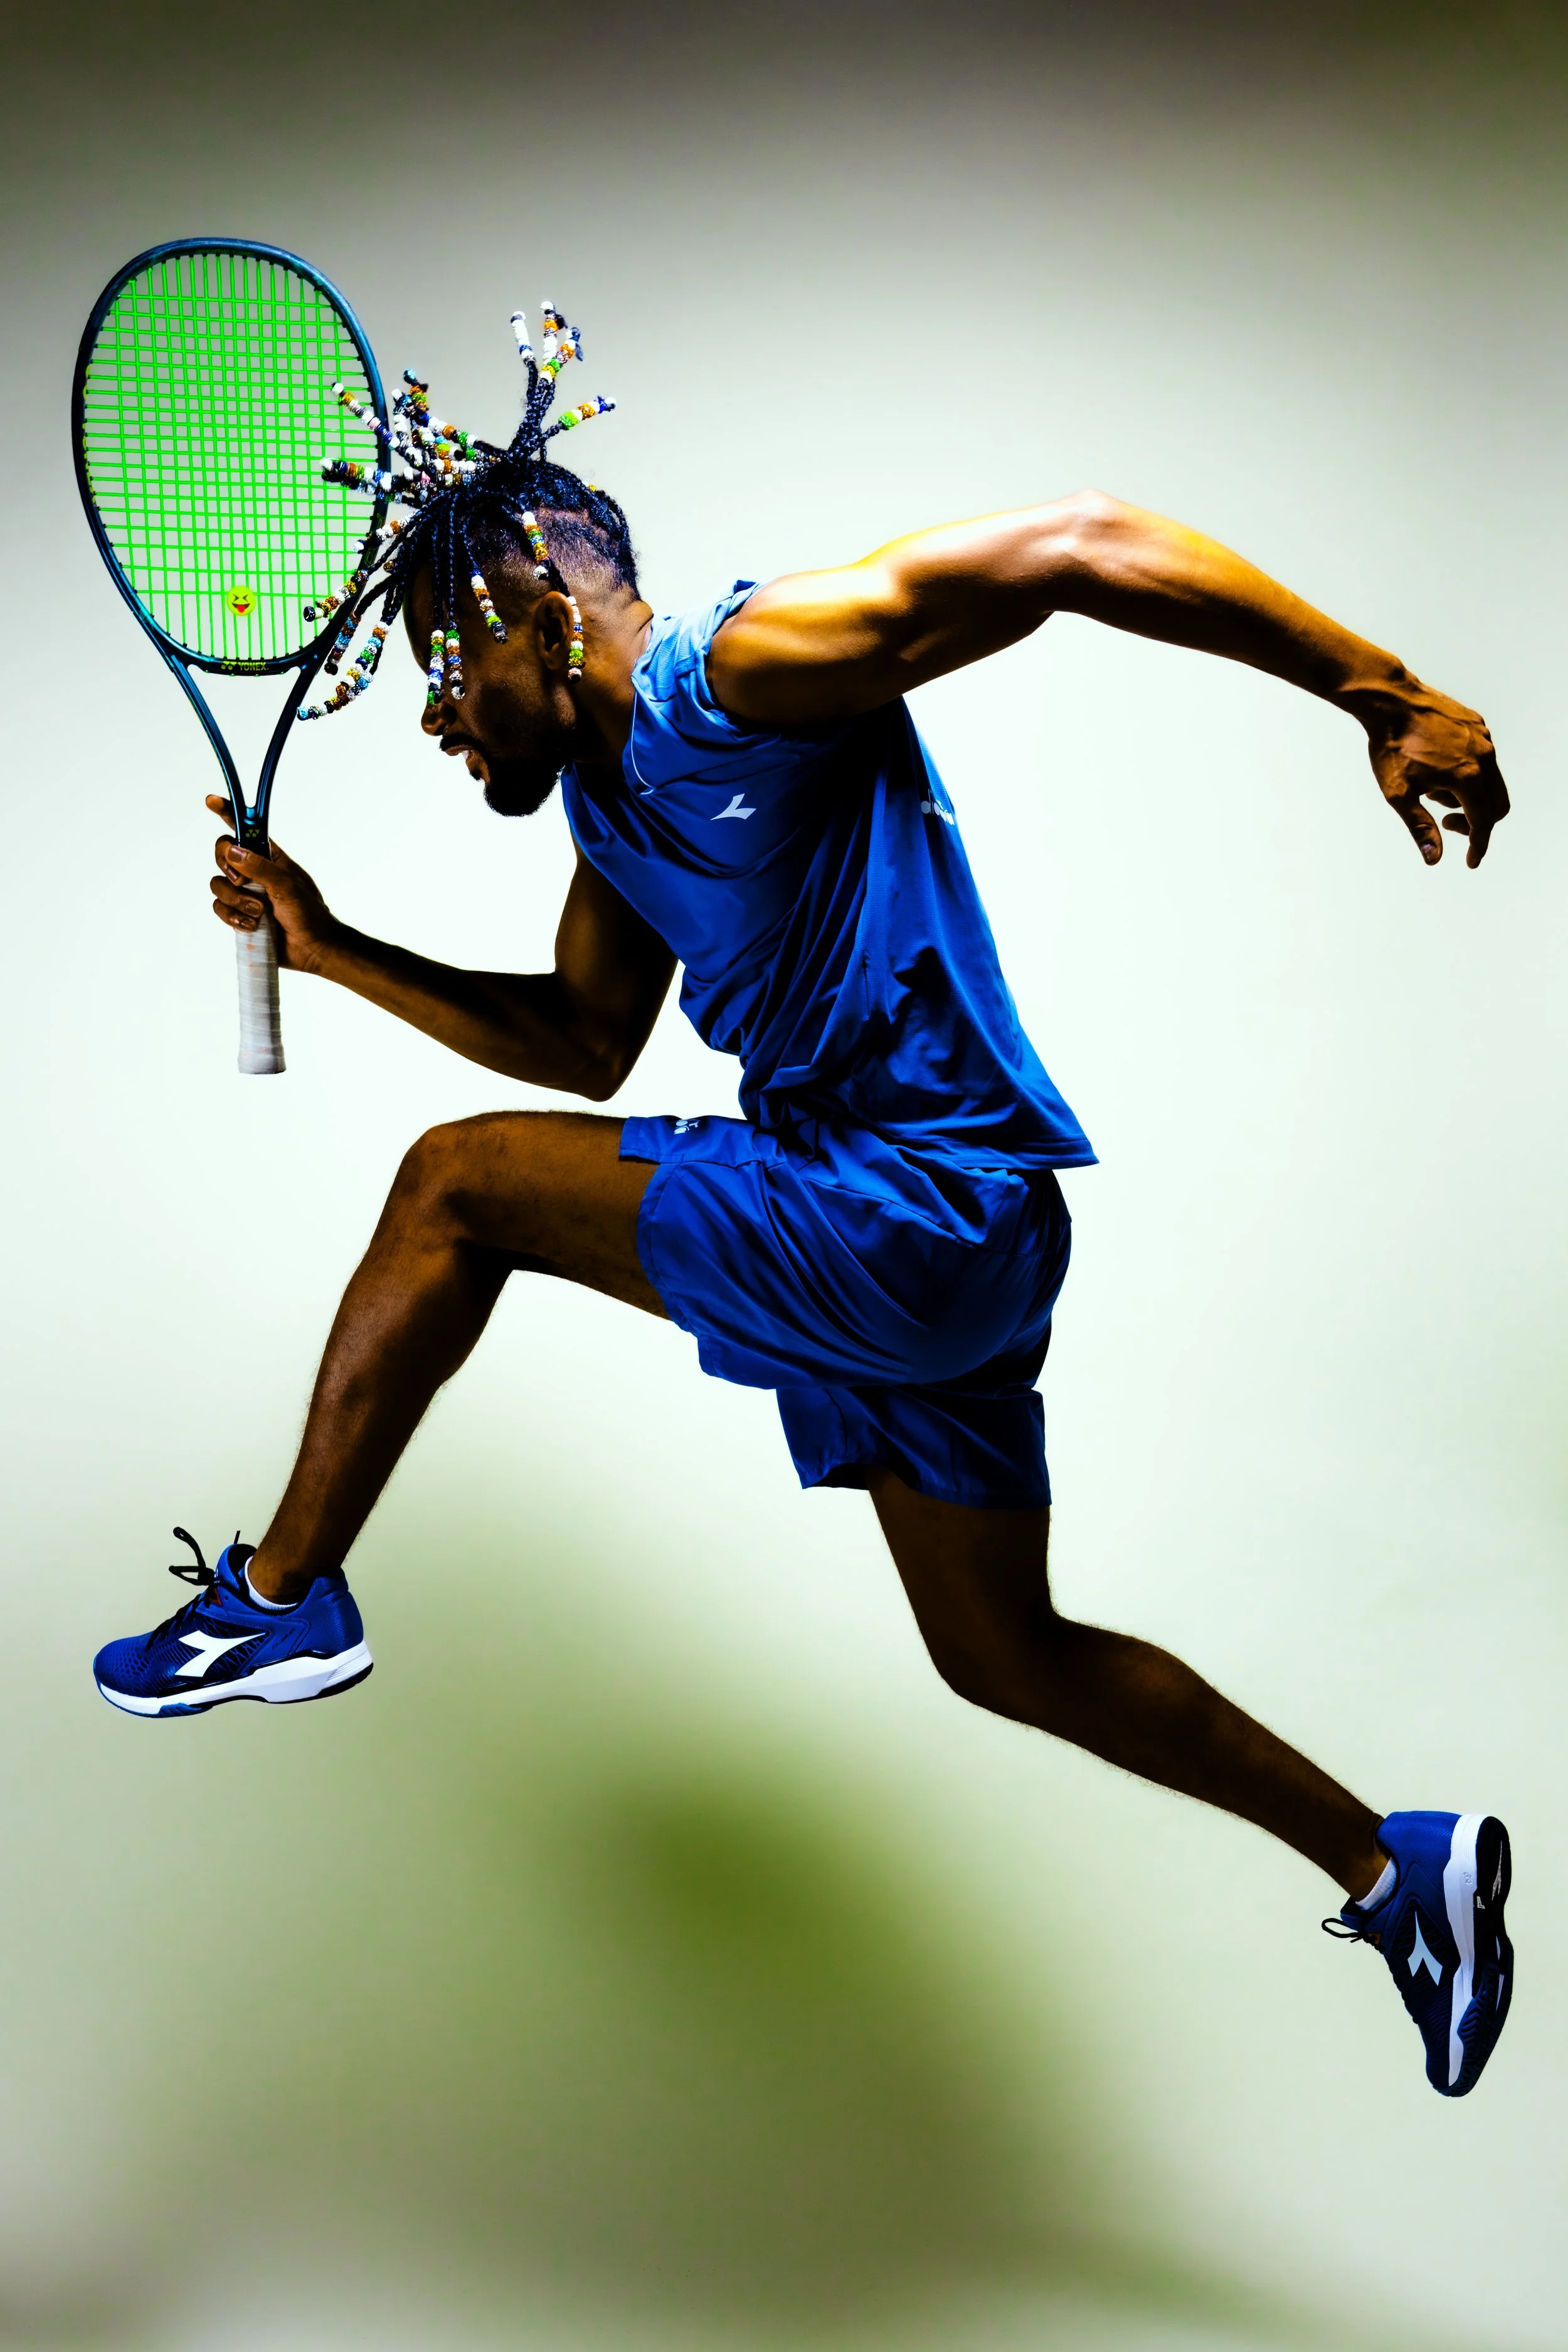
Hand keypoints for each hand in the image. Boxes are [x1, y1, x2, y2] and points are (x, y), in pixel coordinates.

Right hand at [207, 794, 340, 972]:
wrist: (312, 949)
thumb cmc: (308, 914)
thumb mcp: (286, 886)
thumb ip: (259, 867)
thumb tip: (232, 850)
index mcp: (269, 857)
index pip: (245, 830)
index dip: (227, 813)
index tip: (211, 801)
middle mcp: (253, 871)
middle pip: (222, 856)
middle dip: (228, 868)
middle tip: (243, 882)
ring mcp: (245, 893)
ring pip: (217, 885)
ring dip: (236, 900)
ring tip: (260, 912)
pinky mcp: (239, 914)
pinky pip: (219, 908)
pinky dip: (233, 917)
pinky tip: (252, 926)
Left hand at [1356, 681, 1508, 868]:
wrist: (1390, 701)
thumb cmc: (1391, 748)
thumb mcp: (1399, 794)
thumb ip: (1420, 827)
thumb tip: (1434, 858)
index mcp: (1467, 776)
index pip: (1483, 822)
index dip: (1478, 845)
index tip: (1471, 860)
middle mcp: (1483, 756)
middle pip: (1497, 805)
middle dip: (1475, 822)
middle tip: (1445, 822)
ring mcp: (1483, 738)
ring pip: (1490, 781)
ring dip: (1468, 796)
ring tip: (1433, 789)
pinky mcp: (1478, 725)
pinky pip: (1484, 758)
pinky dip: (1469, 773)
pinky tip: (1438, 768)